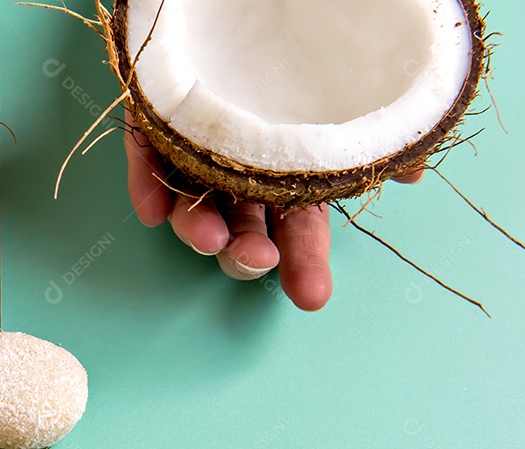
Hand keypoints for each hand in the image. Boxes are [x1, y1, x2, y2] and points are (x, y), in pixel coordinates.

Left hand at [123, 112, 423, 310]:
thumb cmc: (307, 42)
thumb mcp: (354, 88)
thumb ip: (376, 134)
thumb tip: (412, 172)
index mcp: (290, 169)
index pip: (297, 227)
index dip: (304, 261)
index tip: (311, 297)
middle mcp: (242, 165)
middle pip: (241, 223)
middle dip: (246, 251)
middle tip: (256, 260)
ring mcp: (197, 145)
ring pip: (190, 200)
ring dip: (195, 228)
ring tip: (208, 241)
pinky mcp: (157, 115)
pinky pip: (145, 157)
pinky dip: (147, 184)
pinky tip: (152, 212)